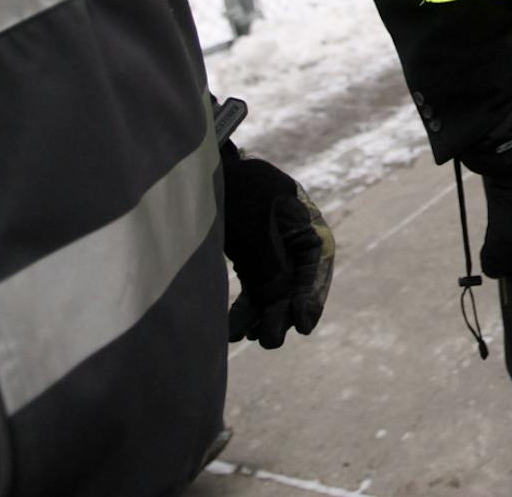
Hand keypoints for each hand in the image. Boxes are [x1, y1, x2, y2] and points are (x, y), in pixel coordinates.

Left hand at [220, 148, 335, 348]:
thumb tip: (278, 304)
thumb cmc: (229, 189)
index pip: (318, 260)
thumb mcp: (252, 223)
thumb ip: (269, 263)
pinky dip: (246, 309)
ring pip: (274, 291)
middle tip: (271, 340)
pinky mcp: (247, 258)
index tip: (303, 324)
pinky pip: (254, 289)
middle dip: (285, 312)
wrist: (193, 172)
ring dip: (265, 316)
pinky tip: (234, 330)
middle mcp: (291, 236)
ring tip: (250, 338)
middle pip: (297, 281)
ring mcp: (269, 248)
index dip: (313, 295)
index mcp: (304, 218)